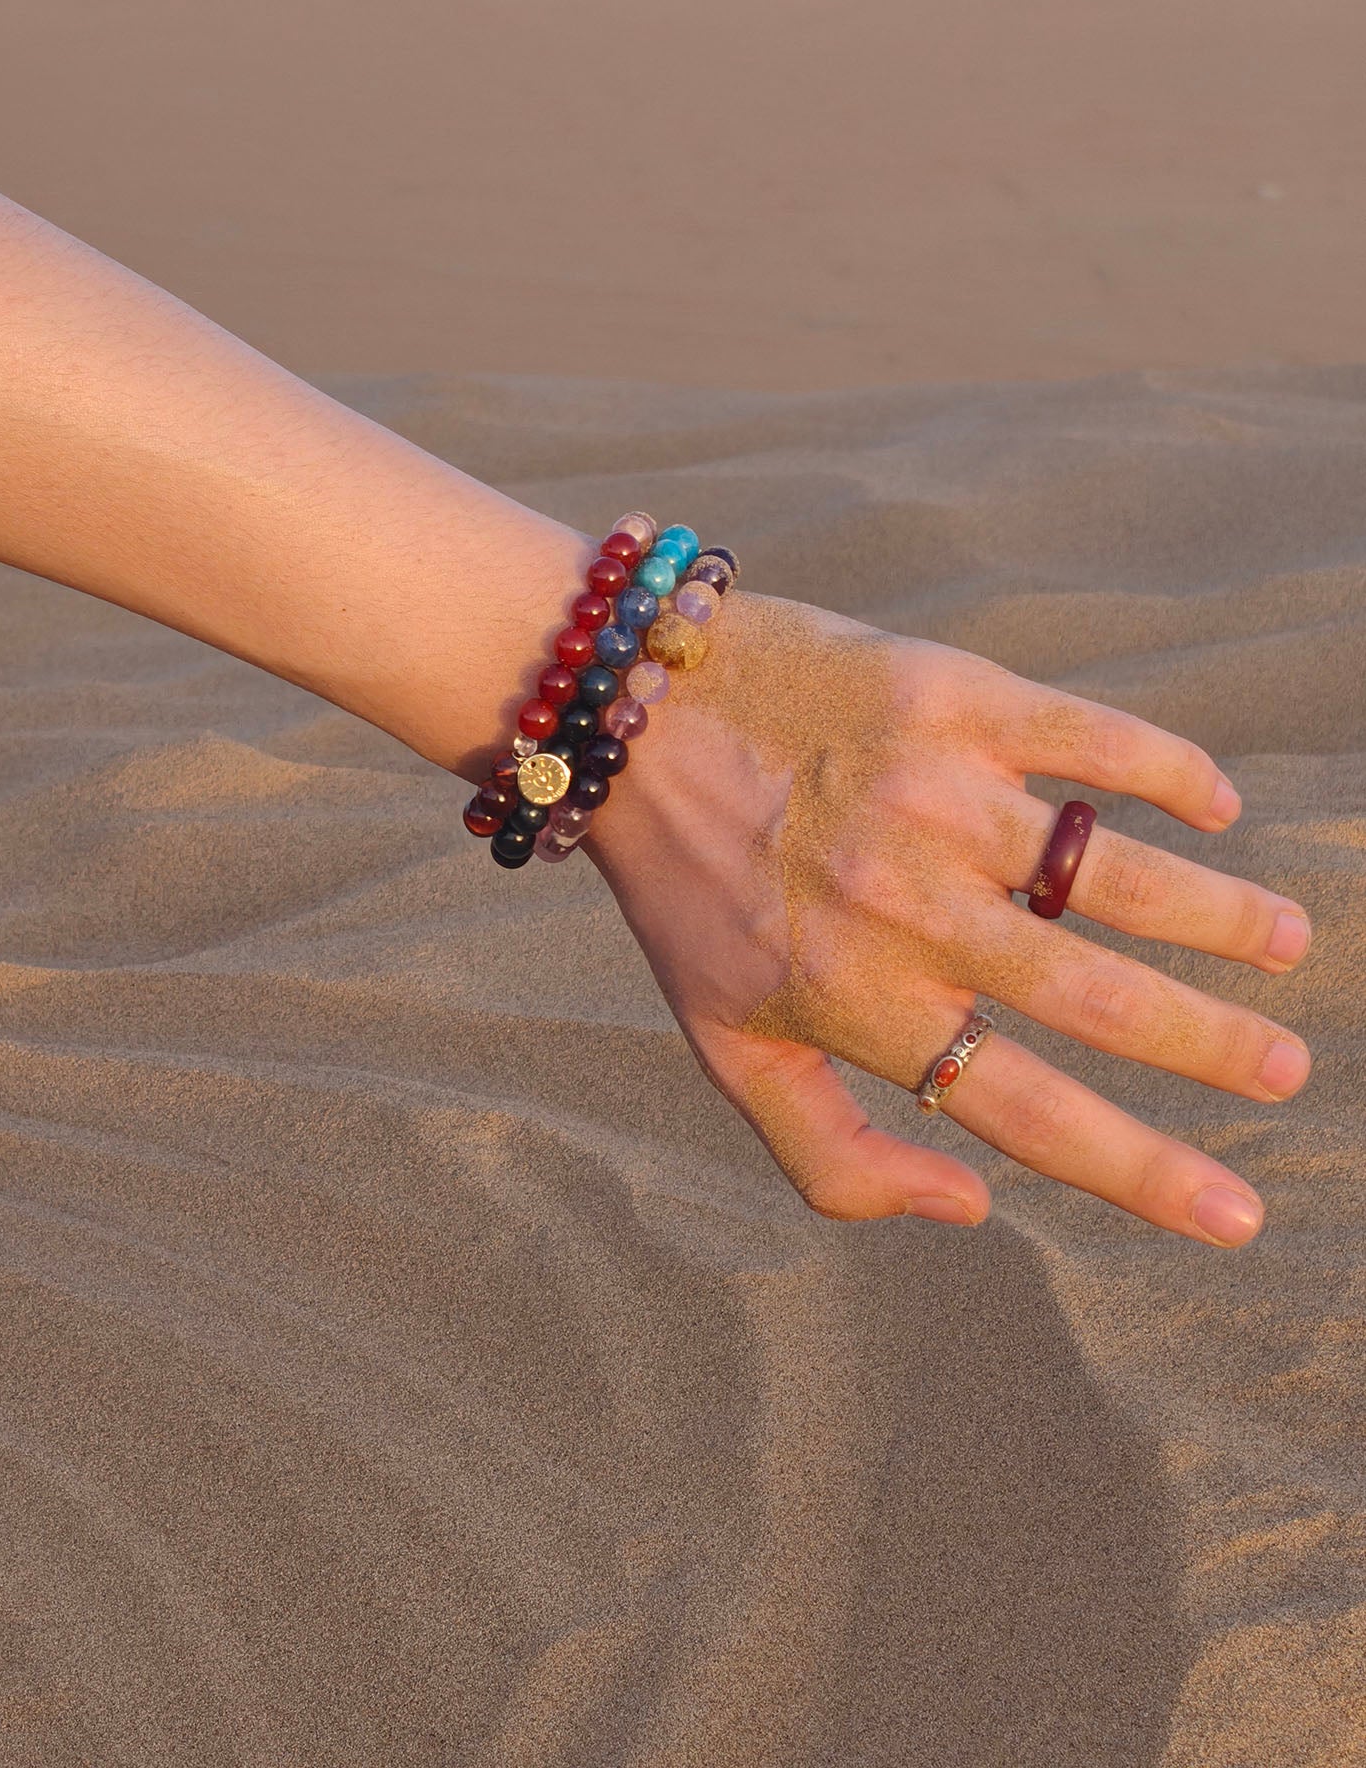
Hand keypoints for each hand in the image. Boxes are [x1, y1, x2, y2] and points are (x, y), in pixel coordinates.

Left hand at [586, 593, 1311, 1243]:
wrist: (630, 707)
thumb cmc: (687, 888)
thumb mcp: (726, 1043)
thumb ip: (830, 1154)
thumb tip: (969, 1205)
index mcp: (857, 1001)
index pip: (1031, 1111)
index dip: (1145, 1174)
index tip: (1236, 1218)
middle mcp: (905, 906)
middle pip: (1100, 998)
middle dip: (1214, 1045)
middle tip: (1287, 1067)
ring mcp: (934, 796)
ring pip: (1116, 872)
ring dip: (1220, 916)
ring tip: (1282, 939)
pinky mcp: (951, 698)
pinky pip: (1093, 739)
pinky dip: (1169, 771)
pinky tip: (1215, 803)